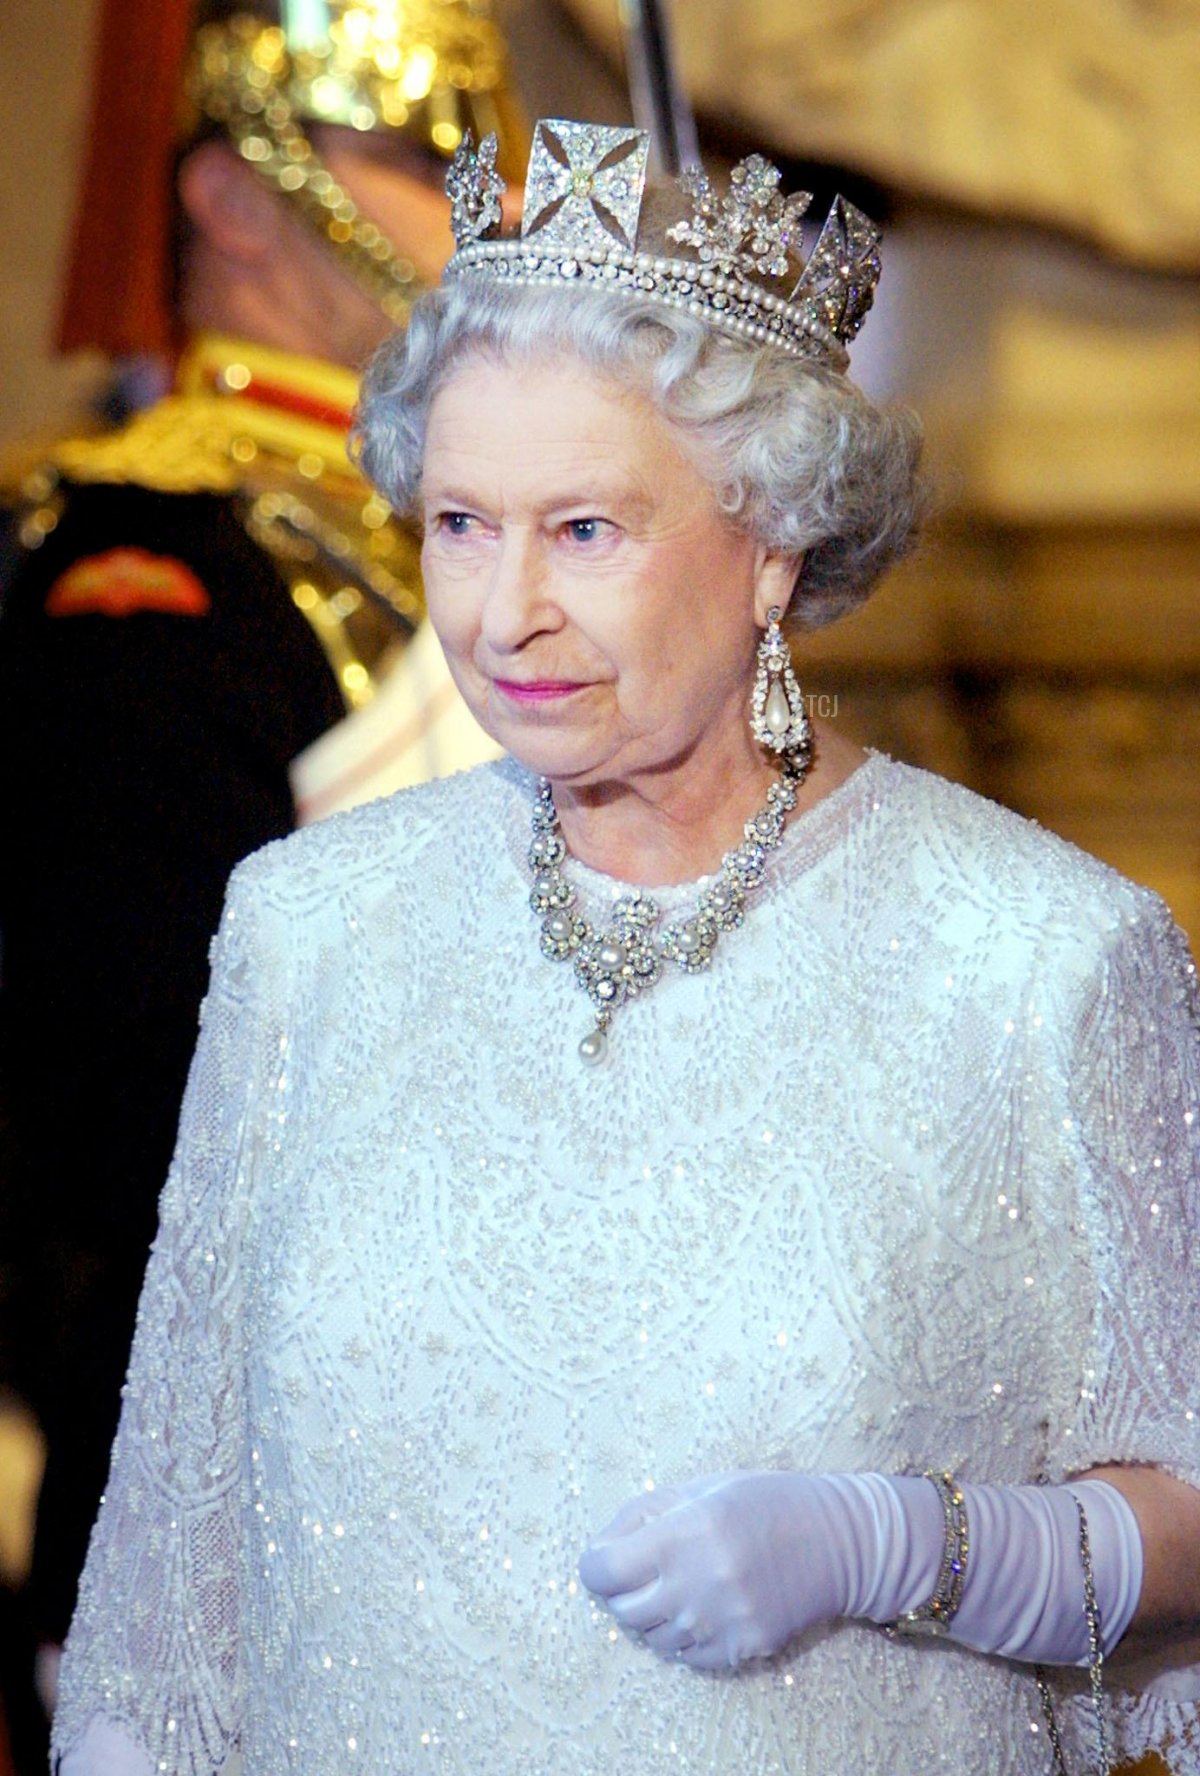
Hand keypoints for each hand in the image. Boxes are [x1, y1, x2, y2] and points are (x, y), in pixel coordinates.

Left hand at [578, 1471, 857, 1669]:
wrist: (836, 1540)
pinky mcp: (741, 1648)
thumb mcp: (700, 1488)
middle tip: (647, 1570)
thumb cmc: (764, 1501)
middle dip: (624, 1590)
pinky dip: (684, 1637)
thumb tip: (599, 1548)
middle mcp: (699, 1583)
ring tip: (682, 1585)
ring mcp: (721, 1622)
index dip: (596, 1565)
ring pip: (653, 1637)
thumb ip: (643, 1514)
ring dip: (655, 1614)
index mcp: (685, 1534)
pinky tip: (705, 1607)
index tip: (605, 1560)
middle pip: (623, 1610)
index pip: (604, 1571)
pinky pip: (686, 1657)